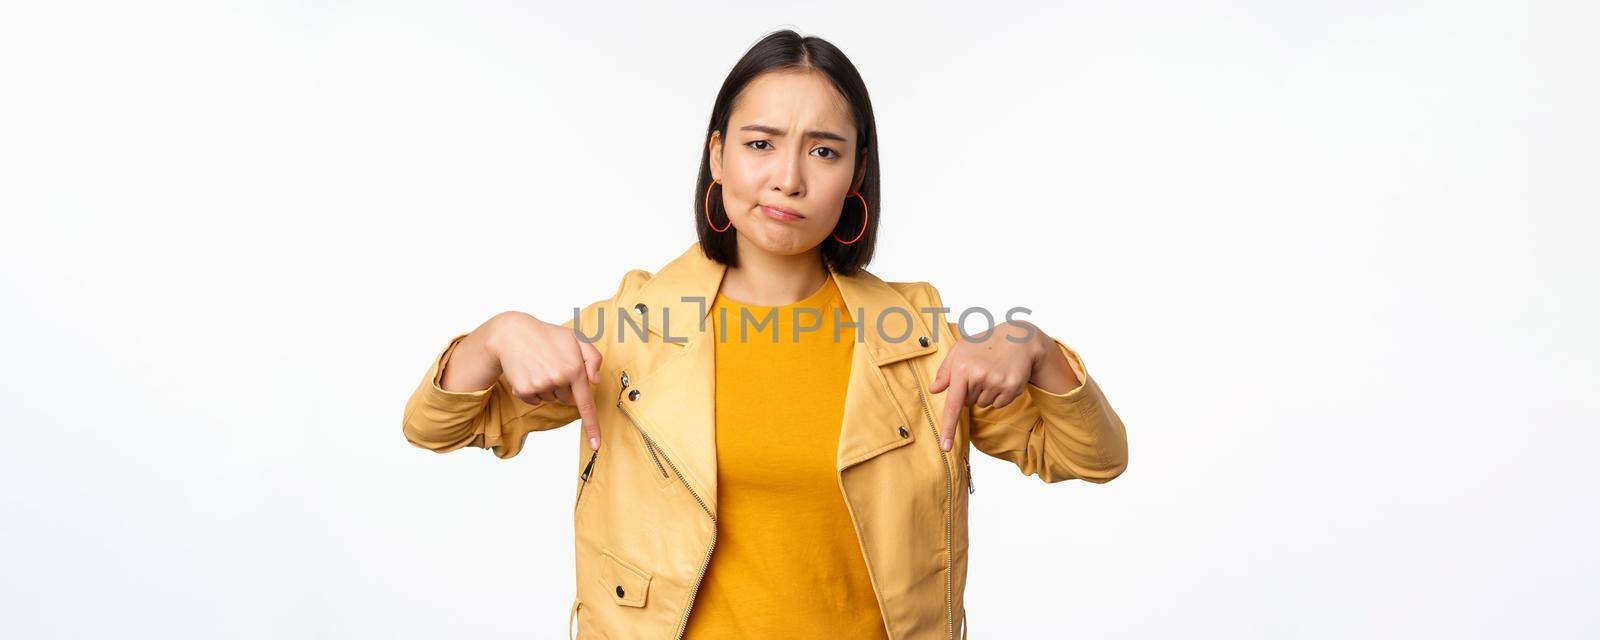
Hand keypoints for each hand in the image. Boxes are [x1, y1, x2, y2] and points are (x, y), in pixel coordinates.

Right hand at [483, 311, 604, 449]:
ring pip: (551, 399)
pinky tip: (529, 371)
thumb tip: (594, 381)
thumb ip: (593, 358)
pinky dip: (533, 390)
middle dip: (564, 386)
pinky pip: (535, 400)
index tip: (596, 445)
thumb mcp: (576, 338)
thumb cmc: (548, 336)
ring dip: (548, 386)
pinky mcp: (524, 390)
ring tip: (540, 364)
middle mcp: (558, 379)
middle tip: (553, 364)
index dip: (592, 426)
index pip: (586, 403)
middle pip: (568, 398)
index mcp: (575, 367)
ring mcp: (540, 385)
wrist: (512, 333)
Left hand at [927, 320, 1047, 451]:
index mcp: (962, 368)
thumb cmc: (984, 344)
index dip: (948, 428)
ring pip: (984, 405)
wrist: (1018, 338)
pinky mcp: (1012, 387)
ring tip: (993, 372)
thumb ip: (945, 371)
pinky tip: (1003, 377)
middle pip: (968, 404)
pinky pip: (999, 404)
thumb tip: (934, 390)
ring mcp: (997, 382)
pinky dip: (1000, 395)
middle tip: (982, 371)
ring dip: (987, 393)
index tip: (944, 447)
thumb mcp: (960, 351)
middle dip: (972, 392)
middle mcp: (979, 376)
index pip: (953, 405)